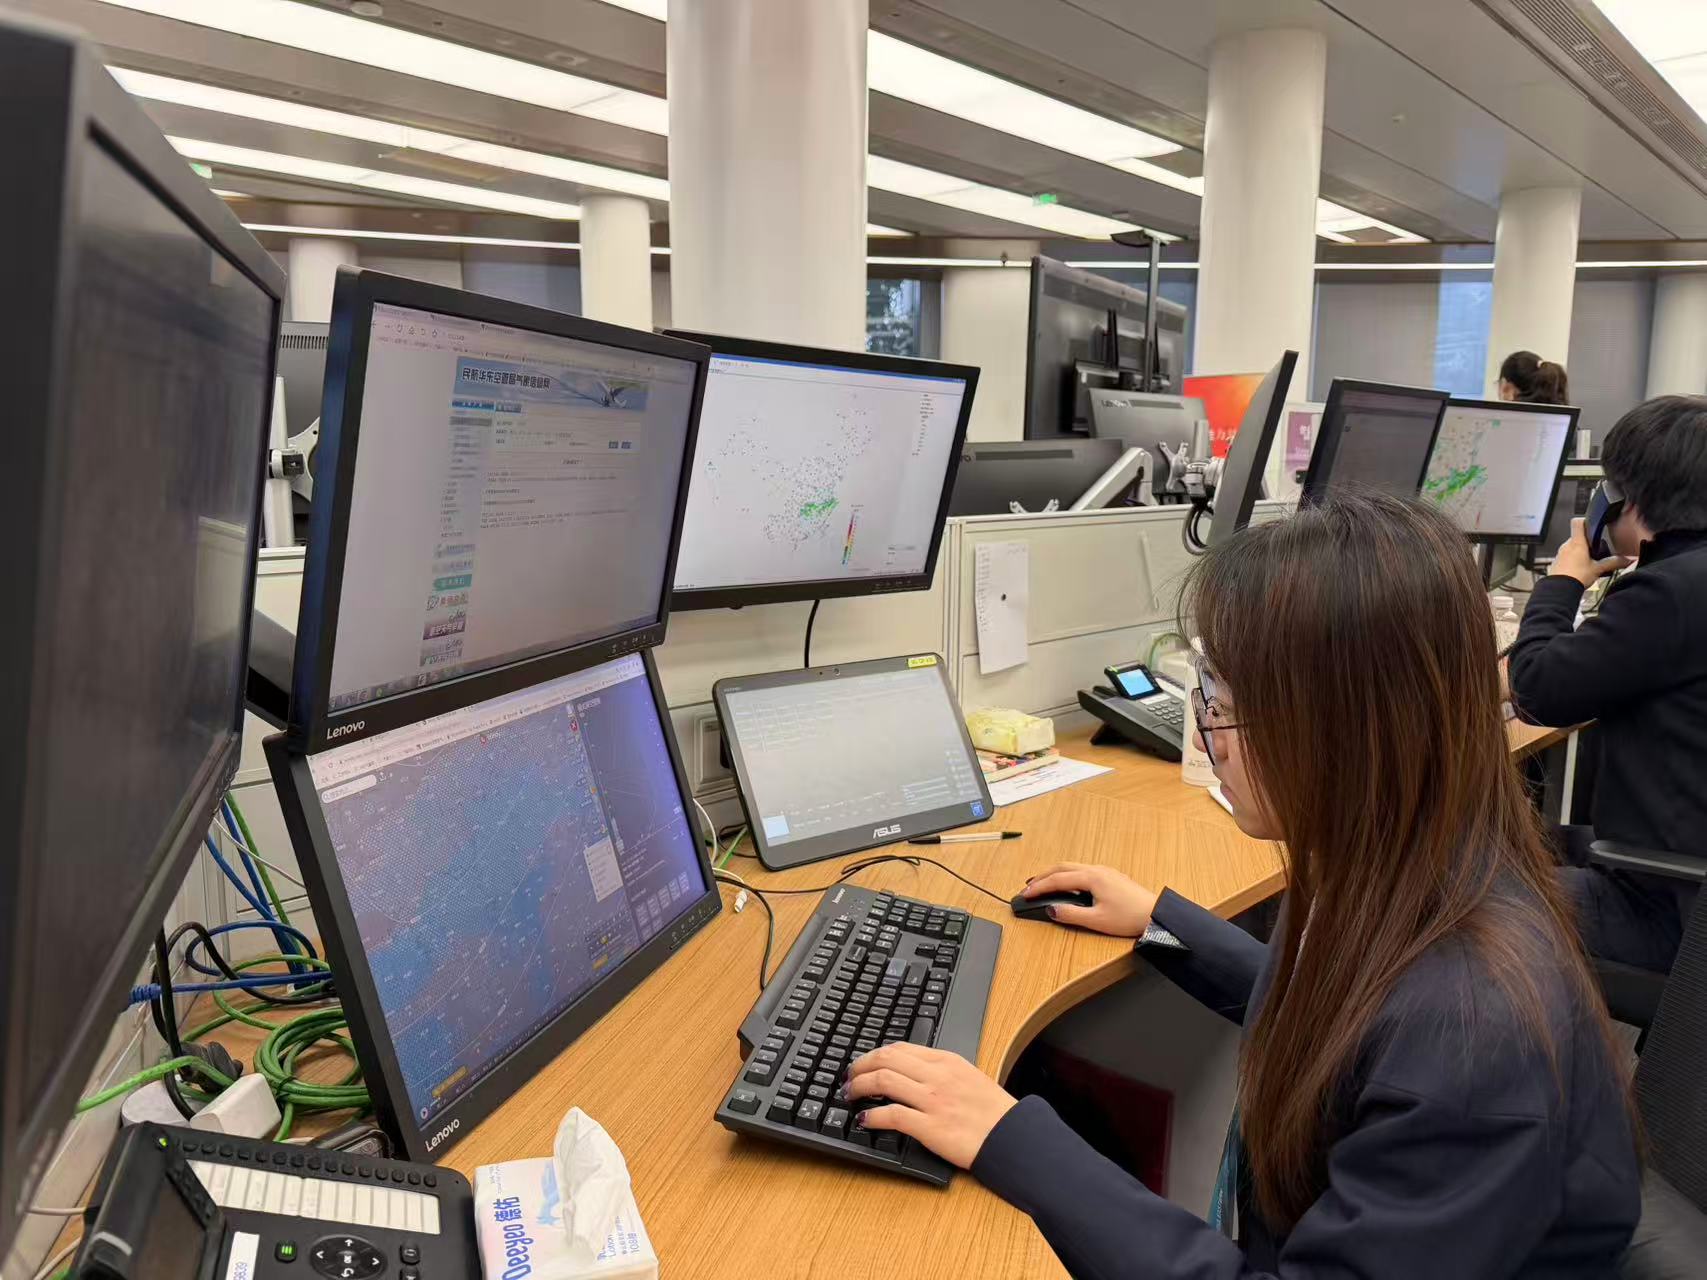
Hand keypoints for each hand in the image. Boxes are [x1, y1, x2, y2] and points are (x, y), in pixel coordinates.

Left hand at [844, 1043, 1015, 1168]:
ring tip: (850, 1095)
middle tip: (849, 1076)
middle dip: (860, 1066)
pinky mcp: (930, 1127)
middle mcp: (937, 1075)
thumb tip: (912, 1072)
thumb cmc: (994, 1112)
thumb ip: (941, 1071)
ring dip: (859, 1086)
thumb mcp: (969, 1077)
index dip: (874, 1054)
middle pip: (886, 1059)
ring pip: (883, 1081)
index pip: (900, 1048)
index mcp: (946, 1061)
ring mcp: (933, 1100)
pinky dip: (872, 1116)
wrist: (1012, 1137)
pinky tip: (864, 1120)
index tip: (864, 1063)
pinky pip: (892, 1115)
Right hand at [1021, 863, 1158, 936]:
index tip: (1025, 893)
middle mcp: (1097, 869)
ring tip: (1043, 883)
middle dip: (1043, 876)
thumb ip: (1071, 914)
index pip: (1057, 879)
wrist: (1155, 914)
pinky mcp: (1111, 876)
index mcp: (1091, 877)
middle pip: (1062, 867)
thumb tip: (1051, 910)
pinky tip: (1067, 884)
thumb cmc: (1129, 917)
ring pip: (1073, 866)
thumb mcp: (1097, 920)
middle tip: (1029, 886)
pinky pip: (1083, 870)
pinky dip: (1068, 874)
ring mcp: (1105, 871)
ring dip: (1056, 874)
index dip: (1039, 887)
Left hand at [1551, 516, 1630, 587]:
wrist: (1560, 590)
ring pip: (1572, 548)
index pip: (1577, 522)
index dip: (1585, 520)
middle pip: (1577, 537)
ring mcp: (1560, 554)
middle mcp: (1566, 546)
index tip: (1592, 524)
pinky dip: (1573, 560)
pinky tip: (1580, 570)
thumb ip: (1613, 562)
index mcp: (1577, 543)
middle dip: (1587, 542)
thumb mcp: (1598, 569)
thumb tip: (1627, 559)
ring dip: (1580, 552)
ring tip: (1589, 563)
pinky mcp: (1557, 562)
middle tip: (1596, 551)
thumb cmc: (1576, 577)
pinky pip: (1566, 557)